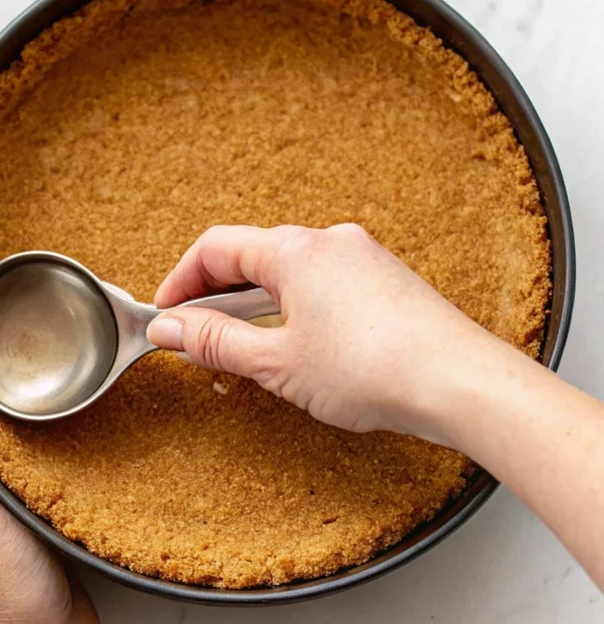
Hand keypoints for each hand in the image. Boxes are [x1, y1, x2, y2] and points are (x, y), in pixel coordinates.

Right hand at [147, 223, 495, 443]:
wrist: (459, 381)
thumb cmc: (372, 368)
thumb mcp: (277, 362)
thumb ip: (217, 342)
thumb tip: (172, 328)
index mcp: (296, 250)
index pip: (217, 248)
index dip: (180, 281)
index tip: (165, 315)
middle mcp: (330, 242)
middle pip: (254, 256)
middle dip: (218, 295)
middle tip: (198, 336)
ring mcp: (364, 258)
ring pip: (291, 273)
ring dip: (258, 305)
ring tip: (248, 349)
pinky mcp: (386, 282)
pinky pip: (325, 284)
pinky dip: (297, 308)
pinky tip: (301, 347)